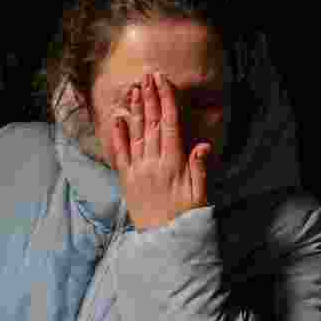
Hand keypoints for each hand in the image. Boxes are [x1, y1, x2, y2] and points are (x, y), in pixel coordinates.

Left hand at [112, 72, 211, 230]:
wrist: (163, 243)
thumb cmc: (187, 218)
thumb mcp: (201, 195)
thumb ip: (201, 169)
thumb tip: (203, 144)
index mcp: (173, 164)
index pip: (169, 125)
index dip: (166, 101)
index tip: (163, 82)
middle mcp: (153, 163)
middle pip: (151, 124)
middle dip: (150, 99)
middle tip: (148, 77)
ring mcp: (137, 171)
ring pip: (136, 134)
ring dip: (136, 111)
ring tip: (135, 90)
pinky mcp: (127, 181)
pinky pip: (120, 155)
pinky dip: (118, 136)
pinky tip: (117, 120)